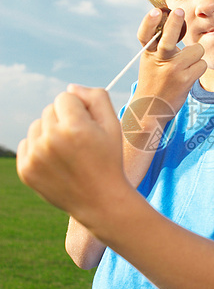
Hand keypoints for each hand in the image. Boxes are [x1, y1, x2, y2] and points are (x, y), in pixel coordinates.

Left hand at [17, 86, 128, 222]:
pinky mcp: (26, 169)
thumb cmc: (108, 159)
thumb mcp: (113, 125)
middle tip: (80, 142)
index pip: (65, 96)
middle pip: (50, 110)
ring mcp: (35, 156)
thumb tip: (71, 88)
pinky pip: (26, 143)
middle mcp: (51, 140)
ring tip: (68, 152)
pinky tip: (56, 161)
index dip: (80, 110)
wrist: (100, 201)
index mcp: (74, 127)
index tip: (88, 127)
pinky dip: (39, 148)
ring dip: (50, 133)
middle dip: (64, 120)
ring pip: (37, 126)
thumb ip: (96, 97)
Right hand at [135, 8, 206, 113]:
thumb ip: (160, 44)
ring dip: (196, 56)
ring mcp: (172, 70)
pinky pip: (202, 64)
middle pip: (168, 38)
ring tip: (186, 65)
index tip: (156, 10)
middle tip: (179, 11)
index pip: (145, 34)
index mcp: (148, 53)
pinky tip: (189, 75)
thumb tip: (176, 21)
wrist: (151, 110)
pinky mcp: (184, 80)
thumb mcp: (150, 61)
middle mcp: (159, 60)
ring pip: (196, 50)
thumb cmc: (154, 80)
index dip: (150, 22)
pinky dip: (199, 68)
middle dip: (175, 22)